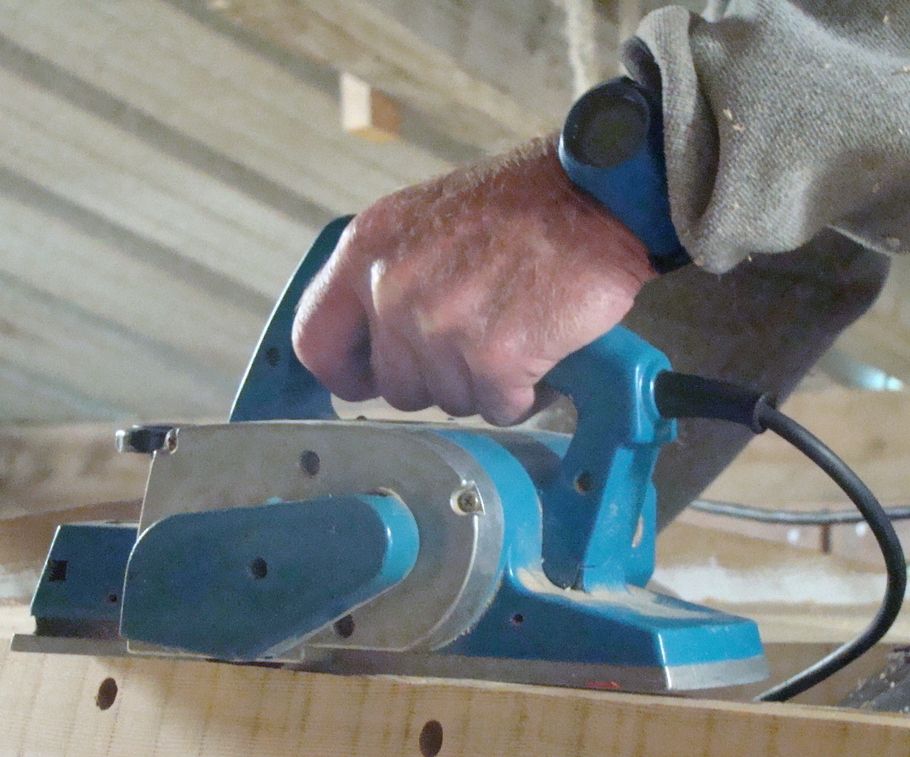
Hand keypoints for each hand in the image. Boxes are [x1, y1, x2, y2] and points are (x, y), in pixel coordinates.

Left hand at [292, 135, 655, 425]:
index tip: (368, 380)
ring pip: (448, 401)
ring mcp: (442, 327)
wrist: (594, 195)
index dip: (347, 372)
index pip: (315, 342)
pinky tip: (537, 350)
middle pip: (394, 386)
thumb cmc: (521, 205)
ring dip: (484, 382)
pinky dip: (522, 392)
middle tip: (479, 337)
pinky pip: (497, 408)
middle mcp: (394, 290)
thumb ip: (386, 277)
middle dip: (437, 376)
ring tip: (513, 330)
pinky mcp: (495, 357)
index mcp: (366, 251)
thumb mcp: (423, 220)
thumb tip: (371, 342)